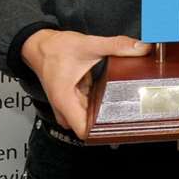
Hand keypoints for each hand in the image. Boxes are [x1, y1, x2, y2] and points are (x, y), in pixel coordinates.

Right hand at [20, 28, 151, 137]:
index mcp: (65, 100)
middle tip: (129, 115)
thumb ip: (116, 46)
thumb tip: (140, 48)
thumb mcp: (89, 45)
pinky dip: (99, 102)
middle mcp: (65, 106)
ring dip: (102, 112)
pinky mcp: (72, 97)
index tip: (119, 128)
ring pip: (88, 116)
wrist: (38, 44)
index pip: (84, 131)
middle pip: (88, 126)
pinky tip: (112, 94)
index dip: (101, 133)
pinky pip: (88, 105)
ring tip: (124, 105)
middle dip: (107, 123)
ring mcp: (68, 103)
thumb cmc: (54, 49)